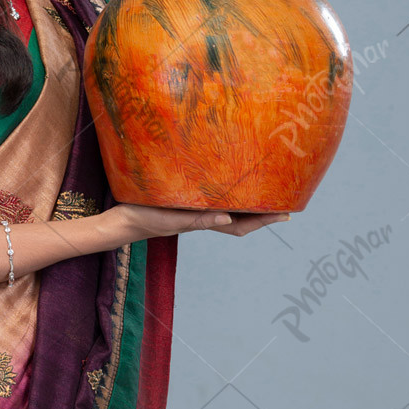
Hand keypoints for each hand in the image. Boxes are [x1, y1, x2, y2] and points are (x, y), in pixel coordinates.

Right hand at [109, 202, 289, 241]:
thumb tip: (228, 217)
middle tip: (284, 198)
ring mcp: (194, 210)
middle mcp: (203, 216)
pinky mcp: (184, 201)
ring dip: (246, 202)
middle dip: (262, 211)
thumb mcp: (172, 217)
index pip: (241, 224)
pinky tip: (227, 184)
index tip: (286, 213)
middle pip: (240, 217)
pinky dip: (226, 194)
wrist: (122, 221)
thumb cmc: (145, 218)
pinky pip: (212, 198)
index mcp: (204, 221)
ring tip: (263, 190)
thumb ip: (198, 219)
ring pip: (229, 208)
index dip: (264, 220)